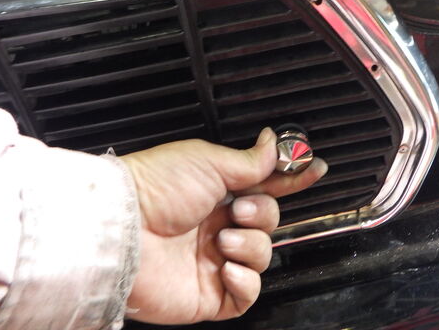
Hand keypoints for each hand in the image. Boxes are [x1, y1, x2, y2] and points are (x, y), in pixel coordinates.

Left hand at [119, 128, 326, 324]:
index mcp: (217, 193)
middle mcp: (217, 225)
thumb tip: (273, 142)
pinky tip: (226, 266)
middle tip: (238, 209)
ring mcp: (214, 260)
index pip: (265, 186)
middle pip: (269, 222)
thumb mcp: (208, 161)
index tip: (315, 169)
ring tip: (223, 239)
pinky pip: (246, 295)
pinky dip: (245, 281)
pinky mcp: (208, 293)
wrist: (123, 229)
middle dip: (262, 214)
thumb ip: (249, 160)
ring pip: (262, 256)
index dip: (291, 180)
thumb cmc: (155, 188)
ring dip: (250, 246)